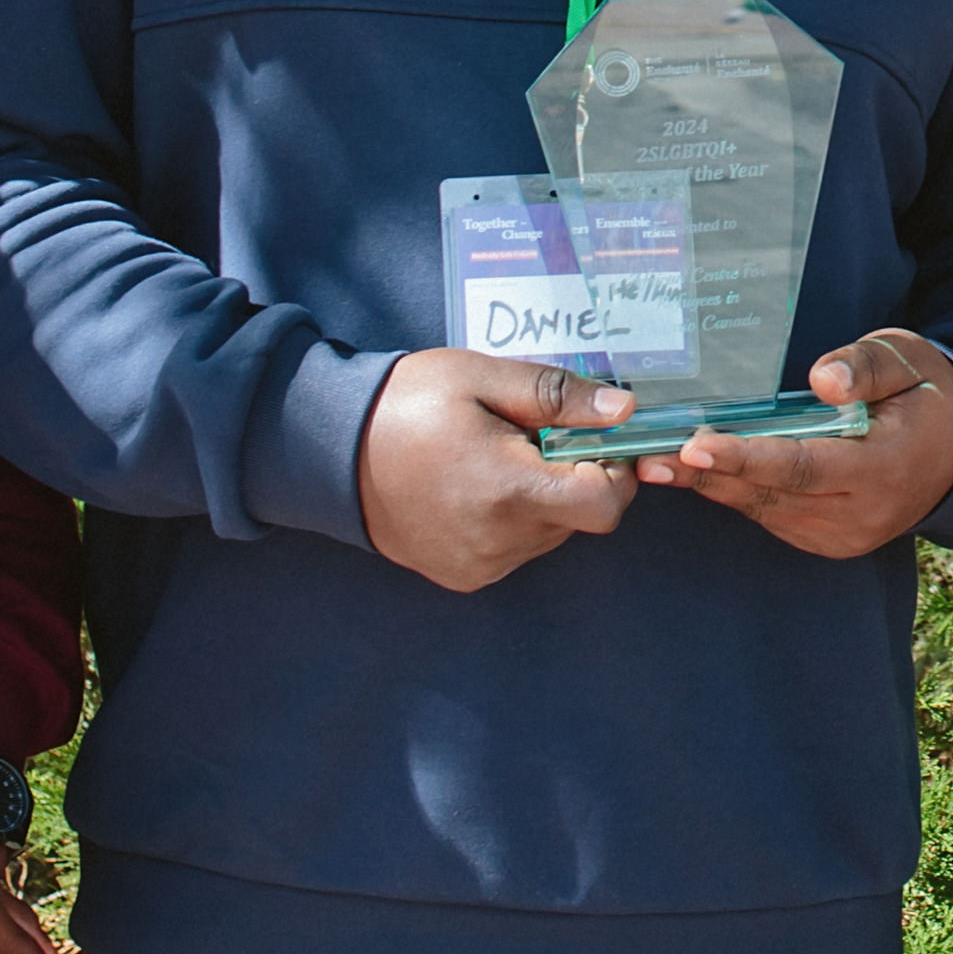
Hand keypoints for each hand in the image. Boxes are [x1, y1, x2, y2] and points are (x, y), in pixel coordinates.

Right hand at [356, 349, 642, 589]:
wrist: (329, 451)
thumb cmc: (407, 404)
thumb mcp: (482, 378)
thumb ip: (558, 396)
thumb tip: (623, 411)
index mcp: (508, 491)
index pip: (605, 504)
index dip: (613, 468)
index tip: (588, 438)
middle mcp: (499, 541)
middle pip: (581, 518)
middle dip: (574, 475)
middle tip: (530, 437)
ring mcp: (481, 564)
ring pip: (552, 533)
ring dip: (544, 497)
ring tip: (496, 460)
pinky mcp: (465, 575)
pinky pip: (519, 548)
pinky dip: (516, 519)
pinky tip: (477, 488)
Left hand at [639, 331, 952, 558]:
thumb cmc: (927, 392)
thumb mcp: (908, 359)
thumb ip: (865, 368)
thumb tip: (822, 380)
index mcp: (883, 469)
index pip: (803, 466)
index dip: (746, 458)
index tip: (697, 445)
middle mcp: (859, 513)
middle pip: (770, 494)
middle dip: (706, 475)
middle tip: (649, 456)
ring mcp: (842, 535)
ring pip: (763, 509)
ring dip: (709, 487)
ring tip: (656, 462)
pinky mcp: (827, 541)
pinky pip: (771, 515)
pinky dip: (735, 493)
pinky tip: (696, 473)